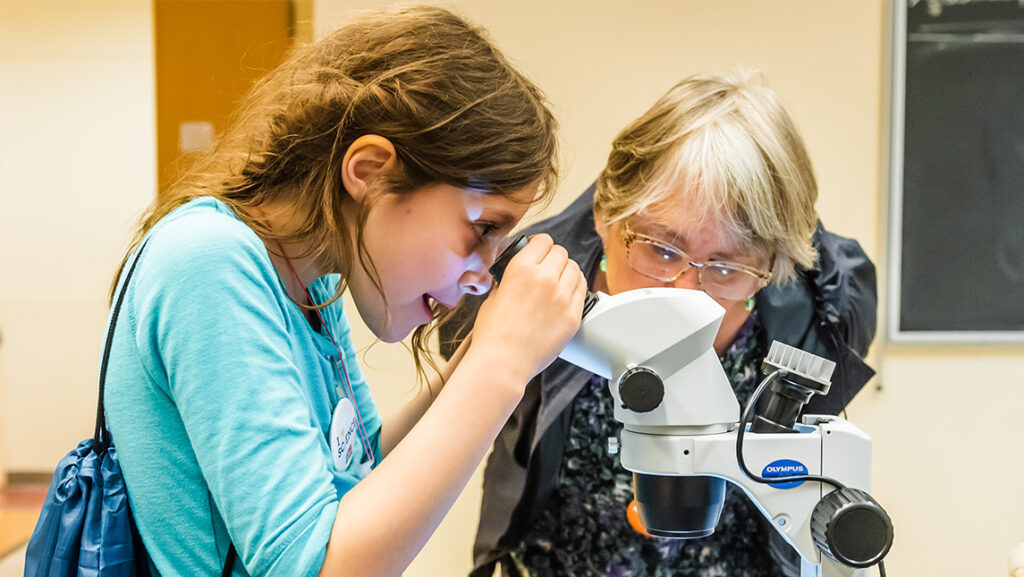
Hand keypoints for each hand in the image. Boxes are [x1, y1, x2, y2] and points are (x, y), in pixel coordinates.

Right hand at [469, 234, 586, 386]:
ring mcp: (562, 297)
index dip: (540, 245)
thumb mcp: (494, 297)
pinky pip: (583, 290)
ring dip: (567, 271)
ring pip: (575, 269)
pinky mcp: (573, 315)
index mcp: (521, 268)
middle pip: (561, 253)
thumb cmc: (493, 333)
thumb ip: (508, 281)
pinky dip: (576, 287)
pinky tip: (567, 293)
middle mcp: (545, 278)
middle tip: (548, 268)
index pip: (543, 241)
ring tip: (559, 280)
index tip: (539, 251)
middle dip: (554, 258)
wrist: (503, 362)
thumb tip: (515, 277)